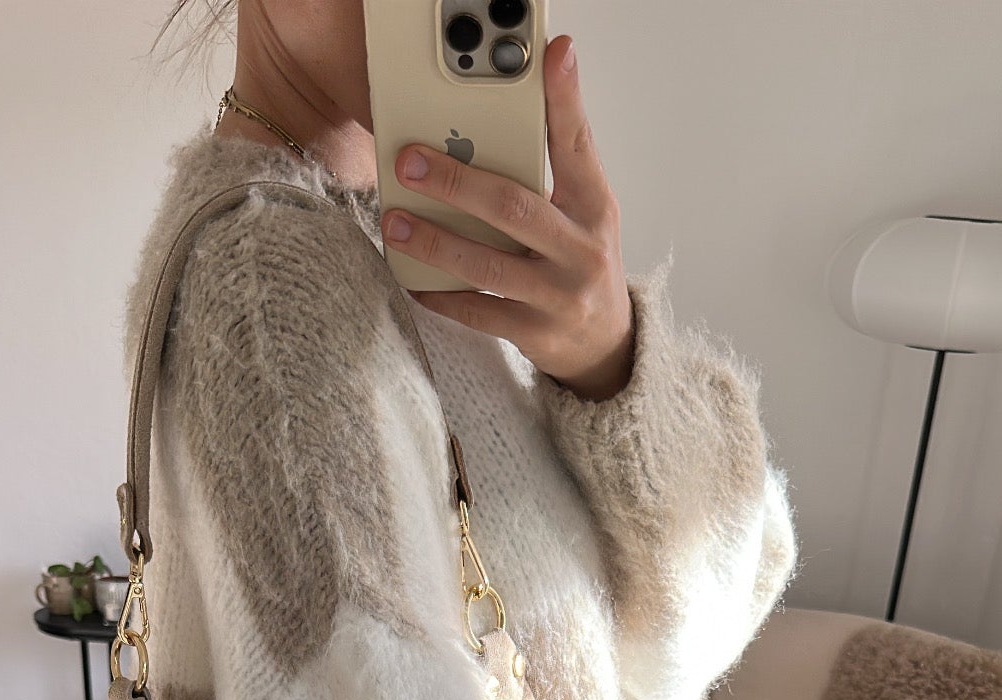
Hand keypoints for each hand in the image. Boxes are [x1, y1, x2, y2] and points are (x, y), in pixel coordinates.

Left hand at [381, 34, 634, 401]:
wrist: (606, 346)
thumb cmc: (581, 261)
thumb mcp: (584, 209)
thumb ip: (557, 160)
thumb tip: (527, 94)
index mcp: (594, 206)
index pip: (577, 143)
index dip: (563, 98)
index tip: (550, 53)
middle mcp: (580, 249)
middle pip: (514, 208)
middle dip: (457, 184)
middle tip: (410, 162)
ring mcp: (559, 296)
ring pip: (488, 265)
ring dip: (435, 243)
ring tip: (395, 224)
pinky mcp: (535, 334)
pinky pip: (478, 312)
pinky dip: (441, 296)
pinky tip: (413, 279)